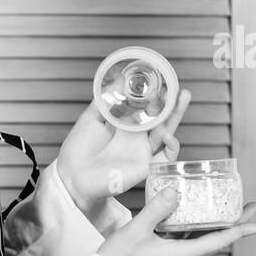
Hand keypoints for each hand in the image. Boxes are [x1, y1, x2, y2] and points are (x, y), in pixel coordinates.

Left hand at [57, 88, 190, 211]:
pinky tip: (169, 135)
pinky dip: (172, 146)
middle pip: (162, 119)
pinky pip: (165, 157)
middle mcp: (138, 137)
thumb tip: (117, 80)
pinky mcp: (145, 166)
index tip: (164, 83)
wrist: (73, 175)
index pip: (147, 108)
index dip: (157, 96)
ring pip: (167, 132)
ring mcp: (143, 151)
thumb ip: (105, 100)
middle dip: (174, 104)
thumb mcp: (91, 118)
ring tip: (182, 100)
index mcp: (126, 124)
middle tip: (183, 91)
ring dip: (176, 117)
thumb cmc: (78, 149)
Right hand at [97, 187, 255, 255]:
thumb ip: (156, 209)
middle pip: (217, 238)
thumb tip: (175, 192)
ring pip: (202, 239)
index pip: (220, 241)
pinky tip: (190, 213)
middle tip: (248, 205)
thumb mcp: (137, 230)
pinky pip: (187, 239)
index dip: (240, 231)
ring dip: (216, 224)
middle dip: (234, 222)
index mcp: (183, 255)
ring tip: (224, 206)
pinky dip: (195, 226)